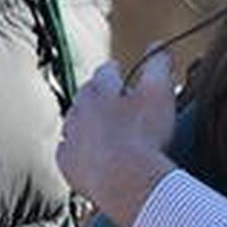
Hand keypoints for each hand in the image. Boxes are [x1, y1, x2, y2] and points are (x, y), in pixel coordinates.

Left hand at [56, 50, 178, 226]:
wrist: (126, 180)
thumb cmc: (144, 135)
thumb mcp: (159, 92)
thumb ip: (158, 64)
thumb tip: (158, 45)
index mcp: (99, 90)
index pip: (106, 72)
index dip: (116, 72)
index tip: (121, 72)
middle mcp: (78, 111)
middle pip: (86, 97)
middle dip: (99, 98)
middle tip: (115, 104)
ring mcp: (70, 138)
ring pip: (75, 125)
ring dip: (88, 126)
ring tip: (104, 132)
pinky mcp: (67, 164)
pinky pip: (70, 153)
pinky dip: (80, 153)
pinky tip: (92, 157)